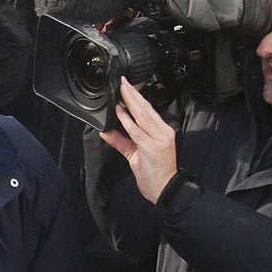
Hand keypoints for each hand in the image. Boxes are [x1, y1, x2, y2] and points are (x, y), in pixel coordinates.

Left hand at [99, 78, 179, 203]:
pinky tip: (120, 112)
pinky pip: (136, 131)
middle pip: (146, 109)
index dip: (138, 98)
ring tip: (122, 91)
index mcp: (162, 131)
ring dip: (130, 102)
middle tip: (123, 82)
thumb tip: (106, 131)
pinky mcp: (151, 147)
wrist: (164, 189)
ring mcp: (158, 139)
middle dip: (133, 94)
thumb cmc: (154, 172)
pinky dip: (127, 121)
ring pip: (142, 115)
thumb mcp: (135, 154)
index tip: (128, 87)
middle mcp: (162, 132)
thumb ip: (121, 141)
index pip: (149, 110)